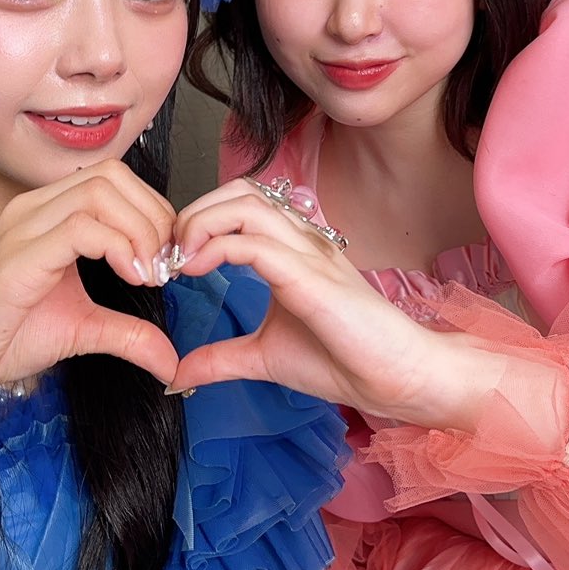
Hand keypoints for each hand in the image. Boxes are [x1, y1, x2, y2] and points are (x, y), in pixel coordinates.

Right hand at [0, 161, 179, 426]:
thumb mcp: (80, 330)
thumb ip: (127, 334)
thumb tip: (171, 359)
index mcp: (45, 216)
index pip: (113, 180)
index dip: (153, 212)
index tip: (166, 261)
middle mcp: (31, 210)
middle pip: (113, 176)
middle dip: (154, 217)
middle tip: (164, 266)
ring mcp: (20, 229)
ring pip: (100, 192)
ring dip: (141, 229)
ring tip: (148, 274)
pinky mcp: (15, 260)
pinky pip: (80, 228)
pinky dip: (118, 246)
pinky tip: (130, 277)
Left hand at [168, 179, 503, 428]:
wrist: (398, 379)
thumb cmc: (345, 361)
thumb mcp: (264, 357)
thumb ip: (221, 358)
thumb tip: (176, 372)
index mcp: (294, 250)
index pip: (240, 204)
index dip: (198, 220)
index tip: (172, 261)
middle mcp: (303, 241)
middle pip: (241, 190)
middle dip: (195, 211)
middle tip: (170, 253)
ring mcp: (310, 254)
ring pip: (247, 204)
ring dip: (202, 222)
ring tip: (180, 258)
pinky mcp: (312, 278)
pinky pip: (257, 243)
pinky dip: (218, 248)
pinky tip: (197, 270)